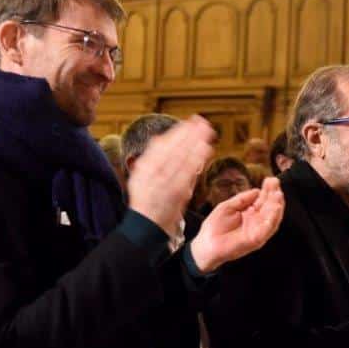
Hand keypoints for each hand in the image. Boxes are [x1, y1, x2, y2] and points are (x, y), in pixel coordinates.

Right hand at [127, 116, 215, 236]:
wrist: (147, 224)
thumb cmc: (146, 200)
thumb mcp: (140, 176)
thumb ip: (151, 158)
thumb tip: (158, 138)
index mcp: (145, 166)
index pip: (163, 144)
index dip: (178, 132)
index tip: (190, 122)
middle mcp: (154, 172)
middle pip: (175, 148)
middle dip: (190, 133)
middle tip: (204, 123)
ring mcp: (166, 181)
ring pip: (183, 157)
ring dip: (196, 143)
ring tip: (208, 132)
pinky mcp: (177, 192)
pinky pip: (189, 171)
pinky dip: (198, 159)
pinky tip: (207, 150)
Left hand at [190, 177, 284, 272]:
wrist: (206, 244)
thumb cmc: (215, 226)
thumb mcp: (228, 206)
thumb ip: (242, 199)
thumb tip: (257, 190)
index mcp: (250, 214)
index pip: (263, 200)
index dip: (267, 190)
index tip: (271, 179)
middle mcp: (257, 222)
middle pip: (270, 207)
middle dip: (274, 195)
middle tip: (276, 182)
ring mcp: (258, 231)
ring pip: (273, 218)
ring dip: (277, 205)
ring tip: (279, 193)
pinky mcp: (256, 240)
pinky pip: (267, 229)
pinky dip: (273, 219)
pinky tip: (276, 208)